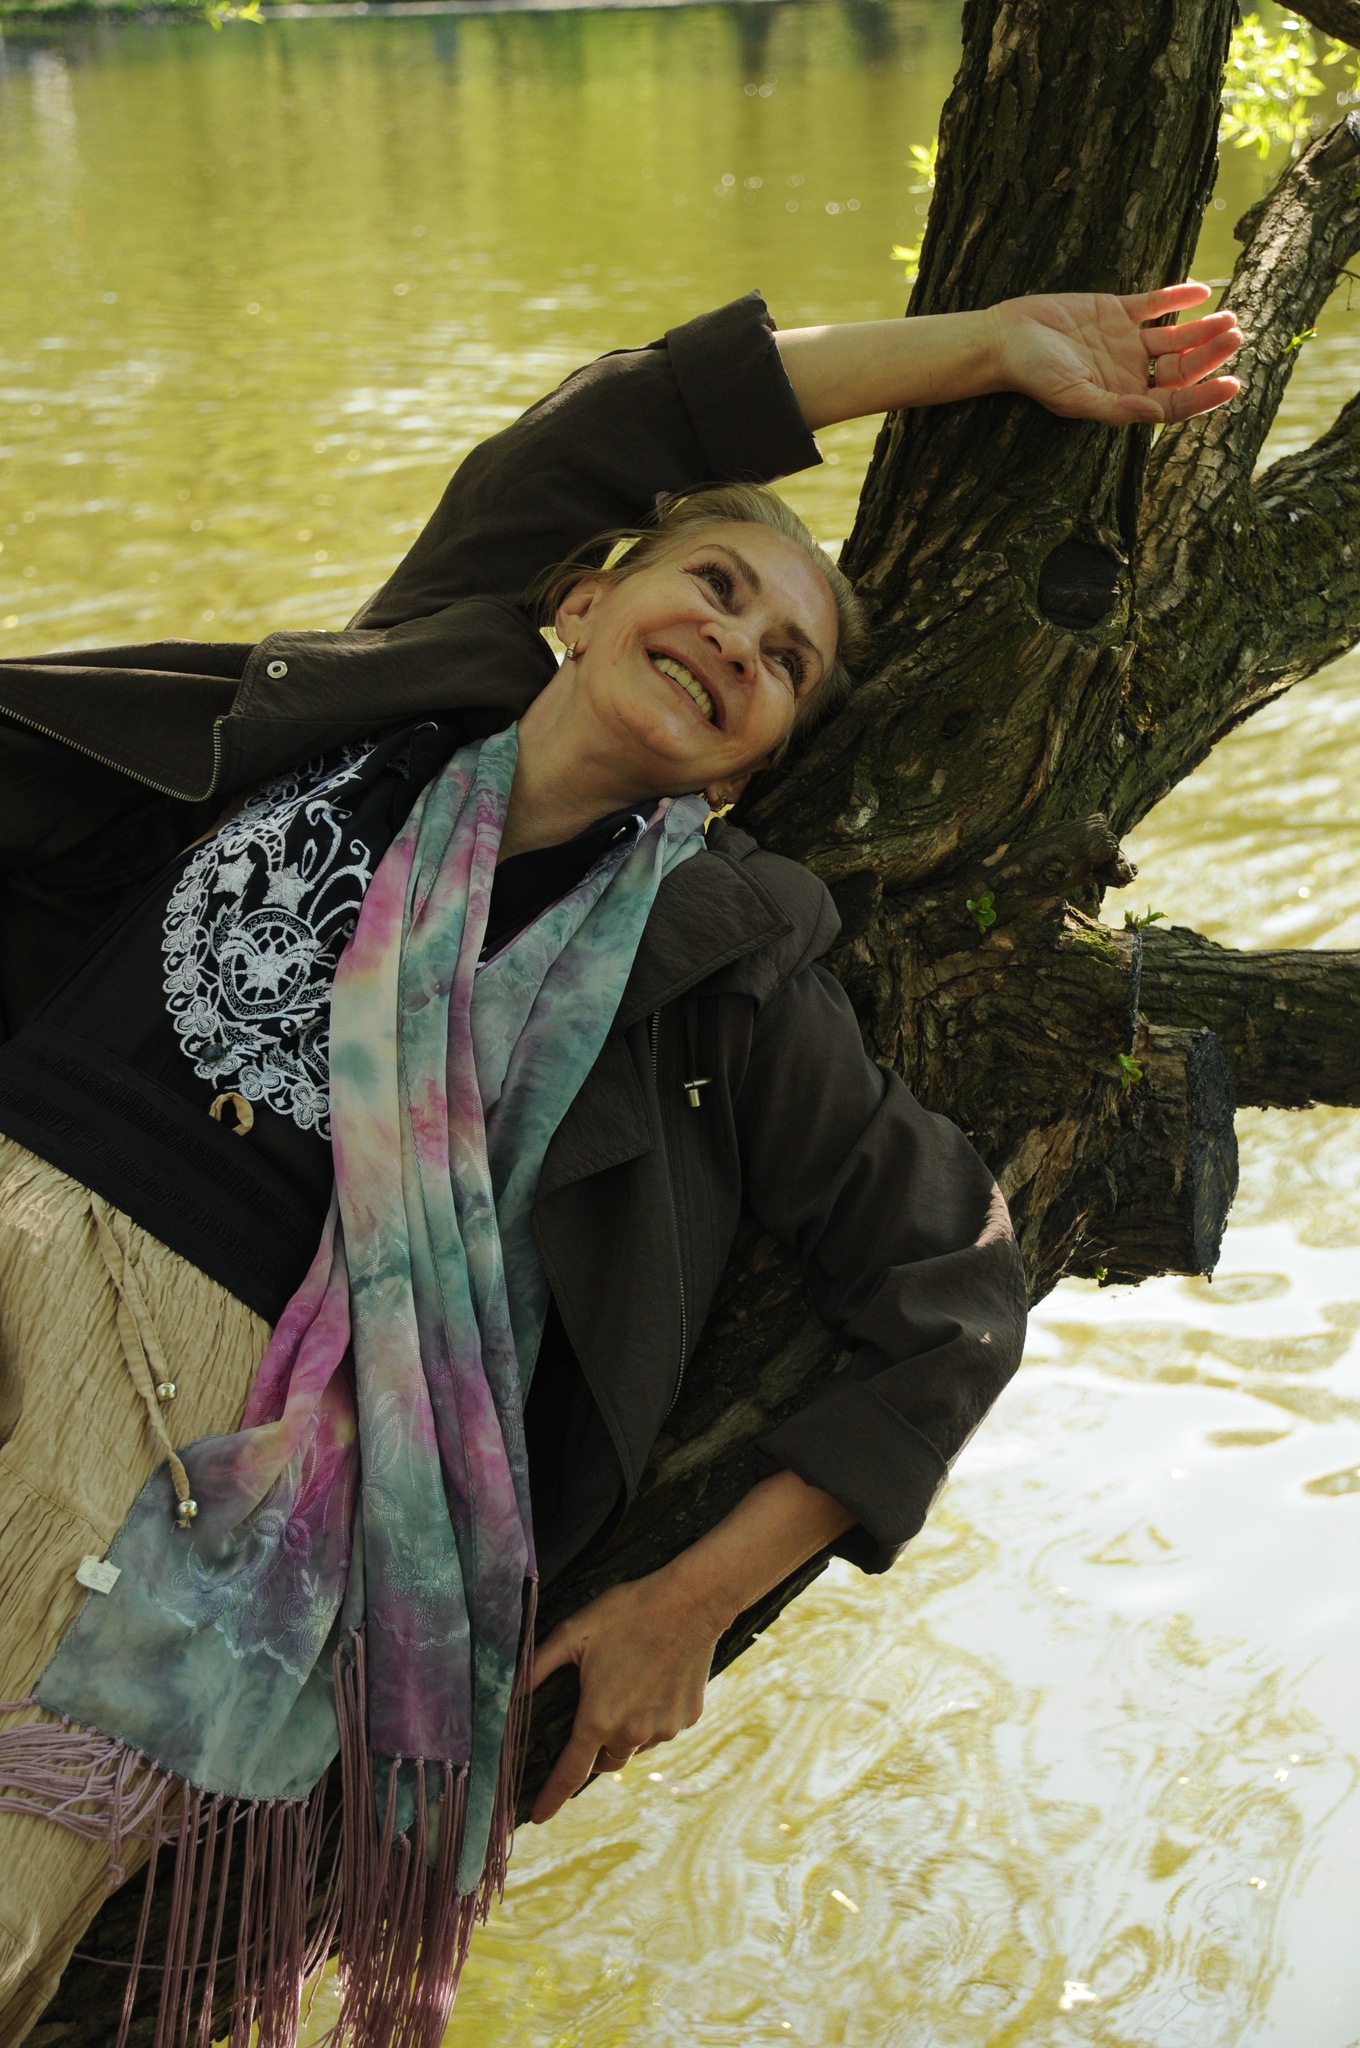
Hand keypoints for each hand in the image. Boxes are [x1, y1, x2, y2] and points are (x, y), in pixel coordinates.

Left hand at [529, 1568, 722, 1821]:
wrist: (691, 1602)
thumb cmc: (628, 1613)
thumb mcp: (574, 1633)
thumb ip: (538, 1666)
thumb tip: (509, 1693)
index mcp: (598, 1718)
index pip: (569, 1773)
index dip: (551, 1797)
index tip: (536, 1817)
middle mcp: (631, 1733)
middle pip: (605, 1762)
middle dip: (594, 1750)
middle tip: (594, 1713)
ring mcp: (663, 1729)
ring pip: (635, 1745)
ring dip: (626, 1730)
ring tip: (627, 1685)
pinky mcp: (686, 1719)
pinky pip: (661, 1728)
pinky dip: (652, 1716)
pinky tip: (653, 1679)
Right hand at [988, 282, 1241, 425]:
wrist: (1006, 339)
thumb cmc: (1034, 375)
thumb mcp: (1073, 397)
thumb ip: (1115, 408)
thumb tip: (1156, 415)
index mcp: (1123, 399)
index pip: (1174, 403)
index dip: (1205, 396)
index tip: (1232, 382)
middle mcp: (1130, 373)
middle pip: (1181, 368)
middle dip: (1210, 354)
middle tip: (1234, 335)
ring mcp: (1126, 342)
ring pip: (1175, 338)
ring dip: (1202, 328)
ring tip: (1228, 318)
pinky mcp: (1117, 312)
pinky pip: (1155, 305)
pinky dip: (1177, 297)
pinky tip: (1200, 291)